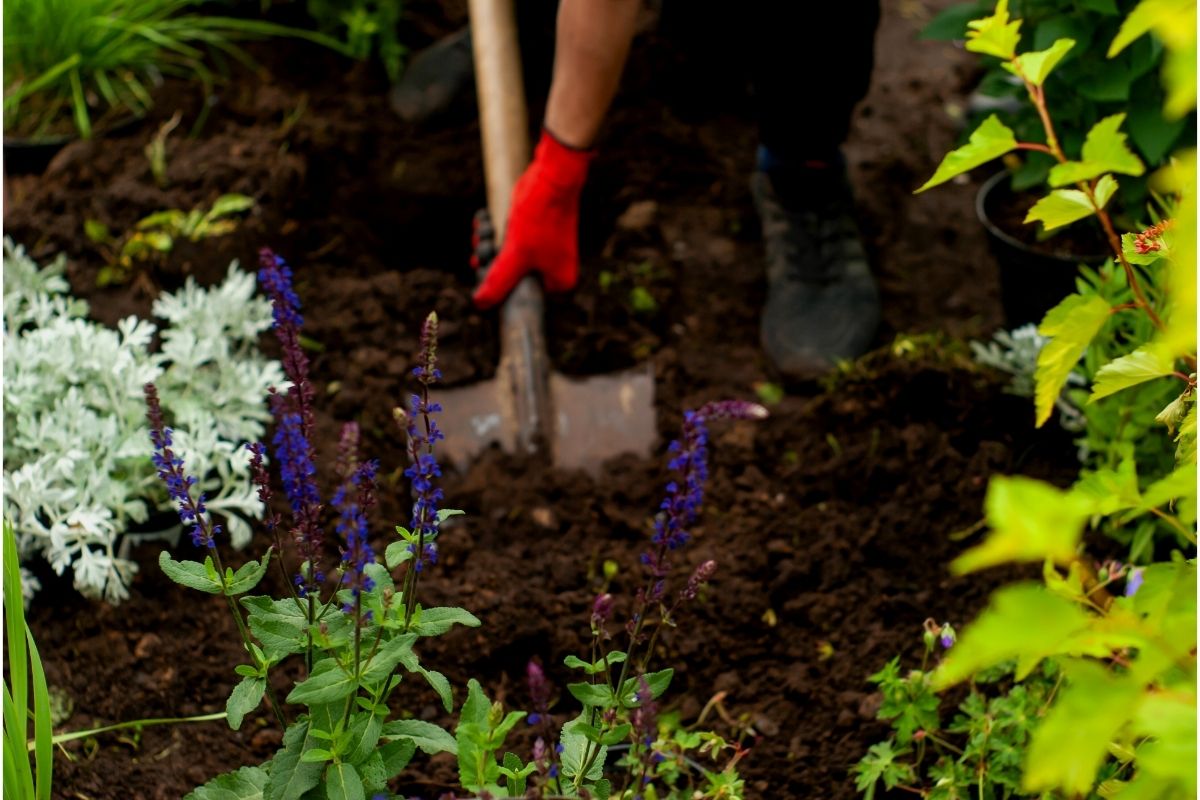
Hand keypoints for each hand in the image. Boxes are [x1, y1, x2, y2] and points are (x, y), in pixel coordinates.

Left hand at [472, 130, 592, 308]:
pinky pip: (506, 245)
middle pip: (509, 282)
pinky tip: (483, 220)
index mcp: (557, 285)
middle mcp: (553, 273)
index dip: (496, 293)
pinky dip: (493, 234)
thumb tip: (480, 305)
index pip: (519, 303)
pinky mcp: (532, 237)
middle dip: (489, 265)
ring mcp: (543, 254)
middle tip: (480, 252)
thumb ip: (498, 284)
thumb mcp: (514, 256)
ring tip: (485, 230)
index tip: (481, 277)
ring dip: (487, 245)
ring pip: (505, 261)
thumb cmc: (540, 219)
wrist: (552, 178)